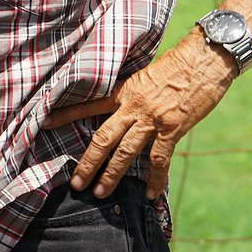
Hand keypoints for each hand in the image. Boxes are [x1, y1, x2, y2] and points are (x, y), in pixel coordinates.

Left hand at [45, 36, 236, 199]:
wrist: (206, 58)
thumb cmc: (180, 63)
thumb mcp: (149, 74)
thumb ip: (135, 94)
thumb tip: (125, 109)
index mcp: (125, 90)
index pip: (88, 104)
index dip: (66, 115)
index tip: (45, 124)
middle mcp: (133, 106)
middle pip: (103, 138)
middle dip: (88, 163)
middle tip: (76, 183)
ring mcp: (152, 118)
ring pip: (125, 152)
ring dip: (111, 175)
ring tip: (100, 193)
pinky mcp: (172, 128)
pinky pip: (159, 160)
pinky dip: (153, 179)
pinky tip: (149, 194)